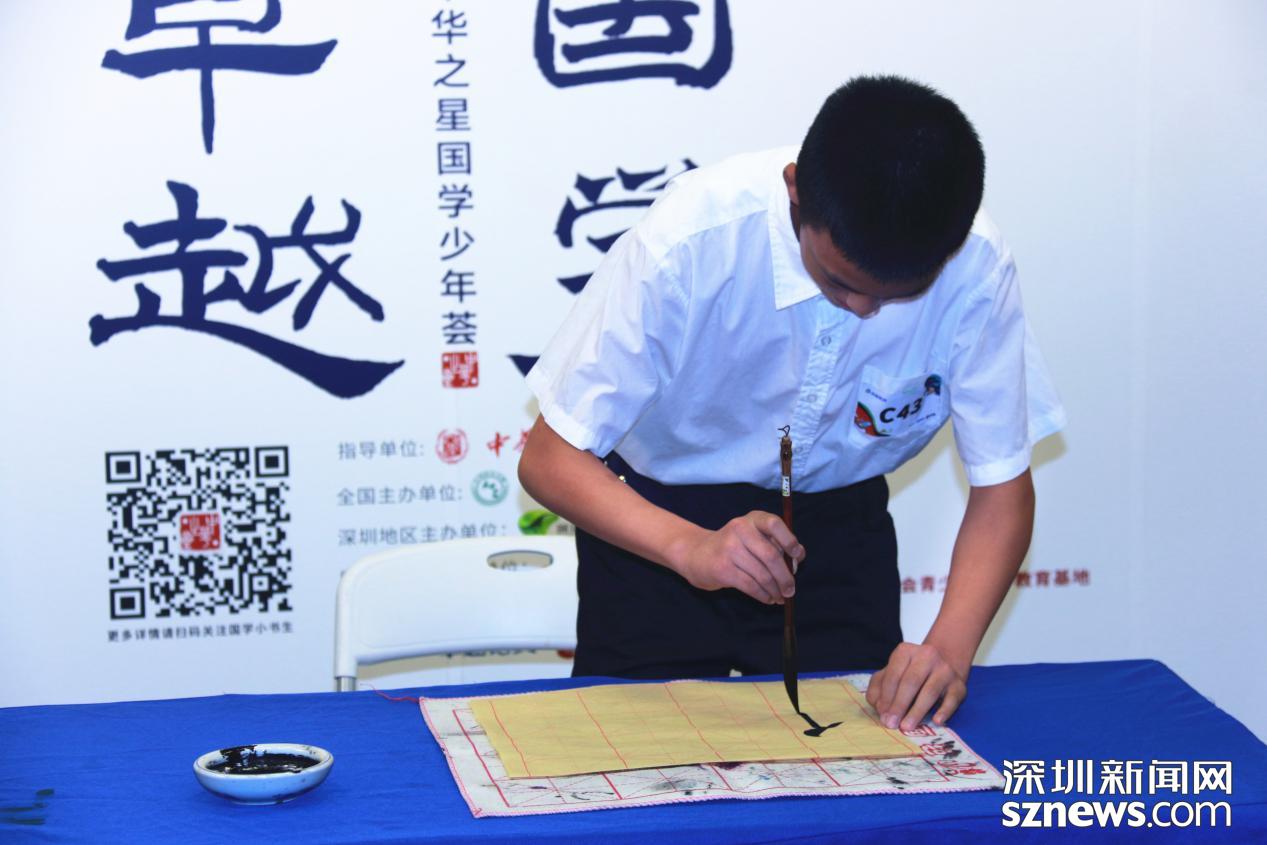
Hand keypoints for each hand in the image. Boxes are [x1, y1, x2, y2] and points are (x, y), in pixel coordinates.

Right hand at [671, 511, 804, 604]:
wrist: (696, 554)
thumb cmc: (733, 548)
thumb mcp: (751, 537)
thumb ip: (772, 545)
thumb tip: (795, 565)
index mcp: (752, 519)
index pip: (775, 524)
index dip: (790, 541)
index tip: (798, 556)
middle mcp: (740, 529)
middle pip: (771, 555)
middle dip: (785, 576)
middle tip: (791, 590)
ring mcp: (729, 548)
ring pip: (762, 574)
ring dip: (775, 590)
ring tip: (780, 597)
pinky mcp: (722, 568)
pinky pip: (750, 586)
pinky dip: (763, 595)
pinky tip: (767, 599)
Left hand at [865, 641, 967, 730]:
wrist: (943, 663)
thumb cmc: (911, 672)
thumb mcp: (892, 673)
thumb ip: (879, 687)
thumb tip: (879, 707)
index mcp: (906, 652)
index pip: (894, 675)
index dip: (887, 696)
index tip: (882, 715)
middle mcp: (927, 656)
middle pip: (911, 682)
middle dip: (899, 705)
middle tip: (891, 724)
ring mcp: (945, 670)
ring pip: (930, 691)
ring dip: (917, 711)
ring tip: (907, 727)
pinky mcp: (959, 685)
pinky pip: (952, 699)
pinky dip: (944, 711)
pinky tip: (936, 721)